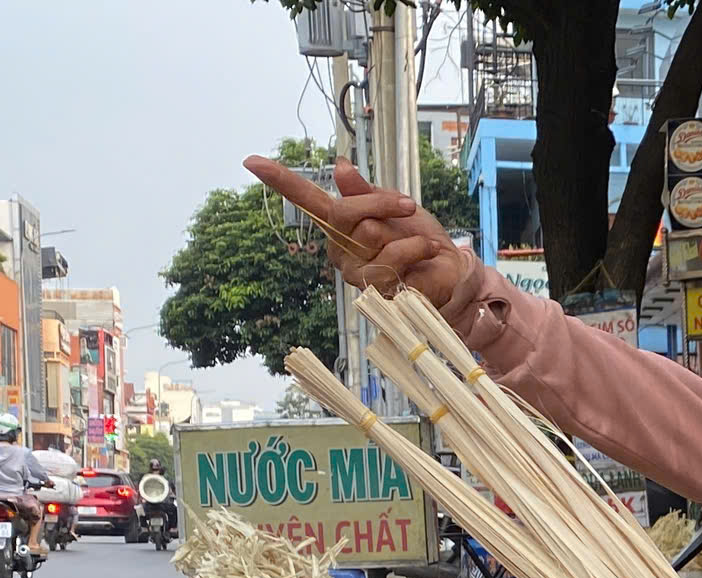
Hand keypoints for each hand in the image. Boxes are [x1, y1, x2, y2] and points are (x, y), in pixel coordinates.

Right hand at [245, 156, 472, 306]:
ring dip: (403, 233)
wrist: (451, 271)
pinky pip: (391, 259)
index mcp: (341, 226)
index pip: (306, 201)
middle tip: (408, 207)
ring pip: (369, 235)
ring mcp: (356, 274)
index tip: (250, 161)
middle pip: (347, 212)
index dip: (280, 181)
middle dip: (383, 204)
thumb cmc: (421, 240)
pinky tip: (426, 253)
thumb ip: (367, 192)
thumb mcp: (396, 207)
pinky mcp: (376, 292)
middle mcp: (341, 250)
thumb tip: (339, 166)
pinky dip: (415, 250)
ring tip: (420, 244)